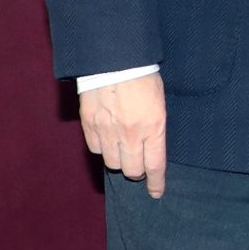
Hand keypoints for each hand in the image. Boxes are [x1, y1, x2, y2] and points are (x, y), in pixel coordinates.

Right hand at [81, 72, 167, 198]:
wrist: (113, 56)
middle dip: (137, 171)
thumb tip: (150, 148)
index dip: (156, 183)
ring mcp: (107, 131)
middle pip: (132, 171)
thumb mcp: (159, 101)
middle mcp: (130, 134)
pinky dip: (101, 147)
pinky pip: (95, 149)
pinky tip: (106, 137)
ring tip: (121, 147)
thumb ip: (155, 127)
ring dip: (119, 159)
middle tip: (138, 163)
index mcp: (153, 127)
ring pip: (112, 163)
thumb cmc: (142, 75)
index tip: (156, 193)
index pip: (155, 166)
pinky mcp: (89, 125)